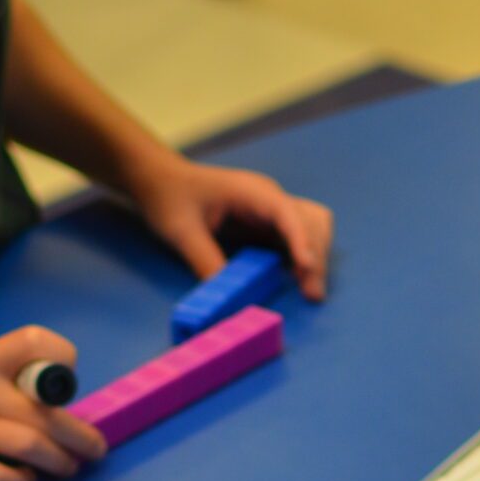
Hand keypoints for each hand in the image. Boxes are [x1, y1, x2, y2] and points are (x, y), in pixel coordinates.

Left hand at [125, 155, 333, 300]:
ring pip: (313, 229)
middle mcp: (270, 199)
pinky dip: (305, 258)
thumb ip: (205, 261)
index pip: (286, 212)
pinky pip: (299, 239)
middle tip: (311, 294)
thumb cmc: (171, 197)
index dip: (300, 239)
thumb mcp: (182, 231)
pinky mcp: (269, 226)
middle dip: (316, 255)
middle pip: (311, 221)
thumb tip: (225, 298)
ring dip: (316, 257)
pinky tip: (299, 280)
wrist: (163, 182)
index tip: (306, 266)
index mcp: (251, 191)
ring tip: (309, 291)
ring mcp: (272, 211)